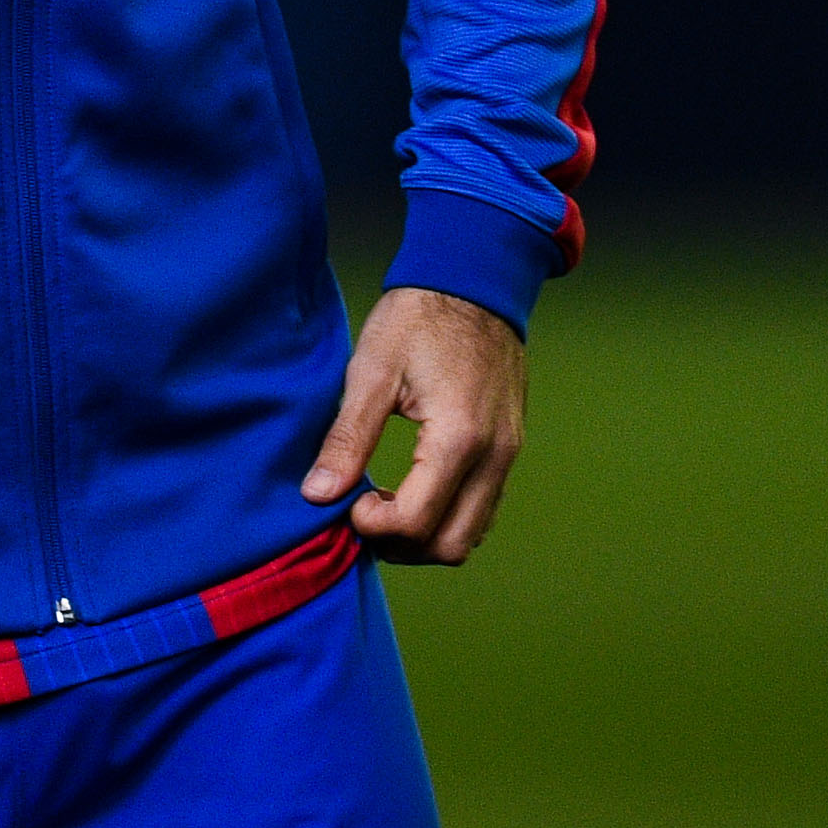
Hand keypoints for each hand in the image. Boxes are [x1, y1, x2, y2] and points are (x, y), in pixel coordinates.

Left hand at [304, 286, 524, 563]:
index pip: (418, 523)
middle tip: (362, 513)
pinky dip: (447, 517)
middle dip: (401, 545)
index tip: (346, 502)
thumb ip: (348, 438)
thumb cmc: (416, 319)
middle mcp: (494, 456)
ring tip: (383, 504)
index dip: (373, 527)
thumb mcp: (371, 371)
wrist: (472, 281)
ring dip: (425, 536)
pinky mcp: (509, 448)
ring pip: (471, 535)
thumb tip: (318, 495)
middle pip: (452, 546)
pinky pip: (484, 508)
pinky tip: (411, 490)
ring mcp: (508, 454)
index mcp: (459, 438)